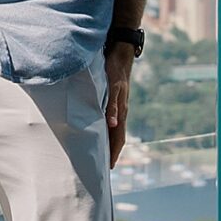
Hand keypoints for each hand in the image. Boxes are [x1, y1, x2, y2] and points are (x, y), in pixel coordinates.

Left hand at [103, 43, 134, 167]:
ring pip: (113, 129)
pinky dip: (105, 129)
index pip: (119, 138)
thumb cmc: (115, 69)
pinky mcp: (113, 99)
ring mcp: (117, 106)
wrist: (120, 53)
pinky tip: (98, 130)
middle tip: (103, 167)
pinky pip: (109, 119)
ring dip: (108, 142)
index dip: (114, 153)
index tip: (109, 168)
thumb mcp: (113, 86)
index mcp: (121, 111)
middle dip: (111, 152)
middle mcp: (120, 111)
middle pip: (117, 136)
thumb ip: (112, 105)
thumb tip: (113, 124)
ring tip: (100, 154)